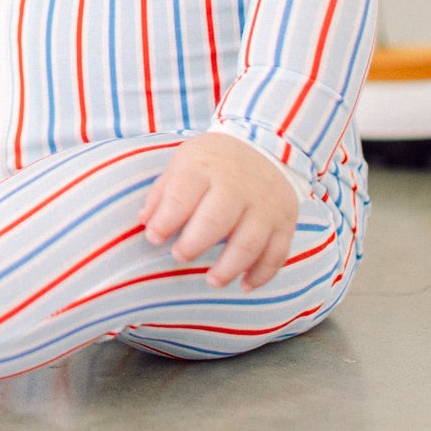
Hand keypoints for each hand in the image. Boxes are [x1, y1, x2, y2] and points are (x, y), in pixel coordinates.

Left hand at [141, 132, 297, 290]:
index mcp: (205, 166)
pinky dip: (261, 274)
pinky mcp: (285, 221)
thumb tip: (145, 222)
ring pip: (249, 243)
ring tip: (212, 281)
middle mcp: (238, 185)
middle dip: (195, 244)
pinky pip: (276, 253)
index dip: (165, 220)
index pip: (182, 194)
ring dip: (229, 267)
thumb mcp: (184, 161)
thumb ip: (164, 192)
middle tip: (180, 256)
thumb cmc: (214, 160)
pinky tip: (244, 285)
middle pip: (216, 220)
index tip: (154, 238)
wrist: (264, 145)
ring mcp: (264, 205)